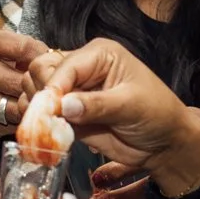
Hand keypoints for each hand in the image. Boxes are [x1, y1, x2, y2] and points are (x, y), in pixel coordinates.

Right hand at [0, 29, 50, 140]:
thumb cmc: (1, 65)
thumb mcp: (13, 49)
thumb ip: (32, 51)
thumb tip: (58, 63)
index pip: (25, 48)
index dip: (43, 58)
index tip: (52, 65)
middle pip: (22, 81)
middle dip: (40, 87)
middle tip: (52, 90)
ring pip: (17, 106)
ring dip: (32, 106)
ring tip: (41, 103)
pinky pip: (8, 124)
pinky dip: (21, 120)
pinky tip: (26, 115)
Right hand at [33, 40, 199, 193]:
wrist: (164, 144)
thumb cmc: (157, 114)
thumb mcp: (130, 106)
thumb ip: (96, 105)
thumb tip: (63, 105)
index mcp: (99, 55)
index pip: (63, 65)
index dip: (53, 87)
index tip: (51, 110)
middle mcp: (81, 68)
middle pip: (40, 71)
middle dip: (41, 96)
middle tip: (50, 120)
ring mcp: (72, 91)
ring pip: (34, 91)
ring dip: (36, 110)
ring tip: (49, 128)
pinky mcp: (68, 114)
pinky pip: (41, 115)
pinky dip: (38, 126)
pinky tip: (47, 136)